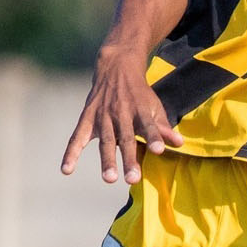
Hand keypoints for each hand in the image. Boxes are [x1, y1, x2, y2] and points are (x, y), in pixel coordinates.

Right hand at [61, 48, 182, 183]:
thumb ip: (163, 127)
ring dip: (107, 160)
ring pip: (105, 141)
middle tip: (132, 179)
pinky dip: (71, 153)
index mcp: (139, 110)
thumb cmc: (139, 94)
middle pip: (125, 138)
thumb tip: (180, 144)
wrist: (116, 68)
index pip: (148, 125)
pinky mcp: (87, 118)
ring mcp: (102, 116)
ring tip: (110, 179)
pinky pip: (77, 138)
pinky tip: (66, 170)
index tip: (159, 150)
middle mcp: (121, 113)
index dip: (154, 137)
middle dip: (129, 159)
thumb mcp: (153, 106)